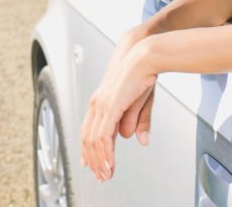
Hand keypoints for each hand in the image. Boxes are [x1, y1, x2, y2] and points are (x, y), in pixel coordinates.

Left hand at [80, 39, 157, 181]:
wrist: (143, 56)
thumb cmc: (141, 74)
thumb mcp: (140, 102)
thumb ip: (136, 121)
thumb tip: (133, 138)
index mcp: (101, 101)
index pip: (88, 130)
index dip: (89, 150)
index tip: (92, 165)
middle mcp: (97, 103)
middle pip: (87, 138)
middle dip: (93, 160)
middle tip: (101, 176)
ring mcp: (101, 105)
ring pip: (94, 141)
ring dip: (100, 161)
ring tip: (106, 174)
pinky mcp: (109, 107)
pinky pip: (103, 137)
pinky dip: (105, 154)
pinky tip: (109, 164)